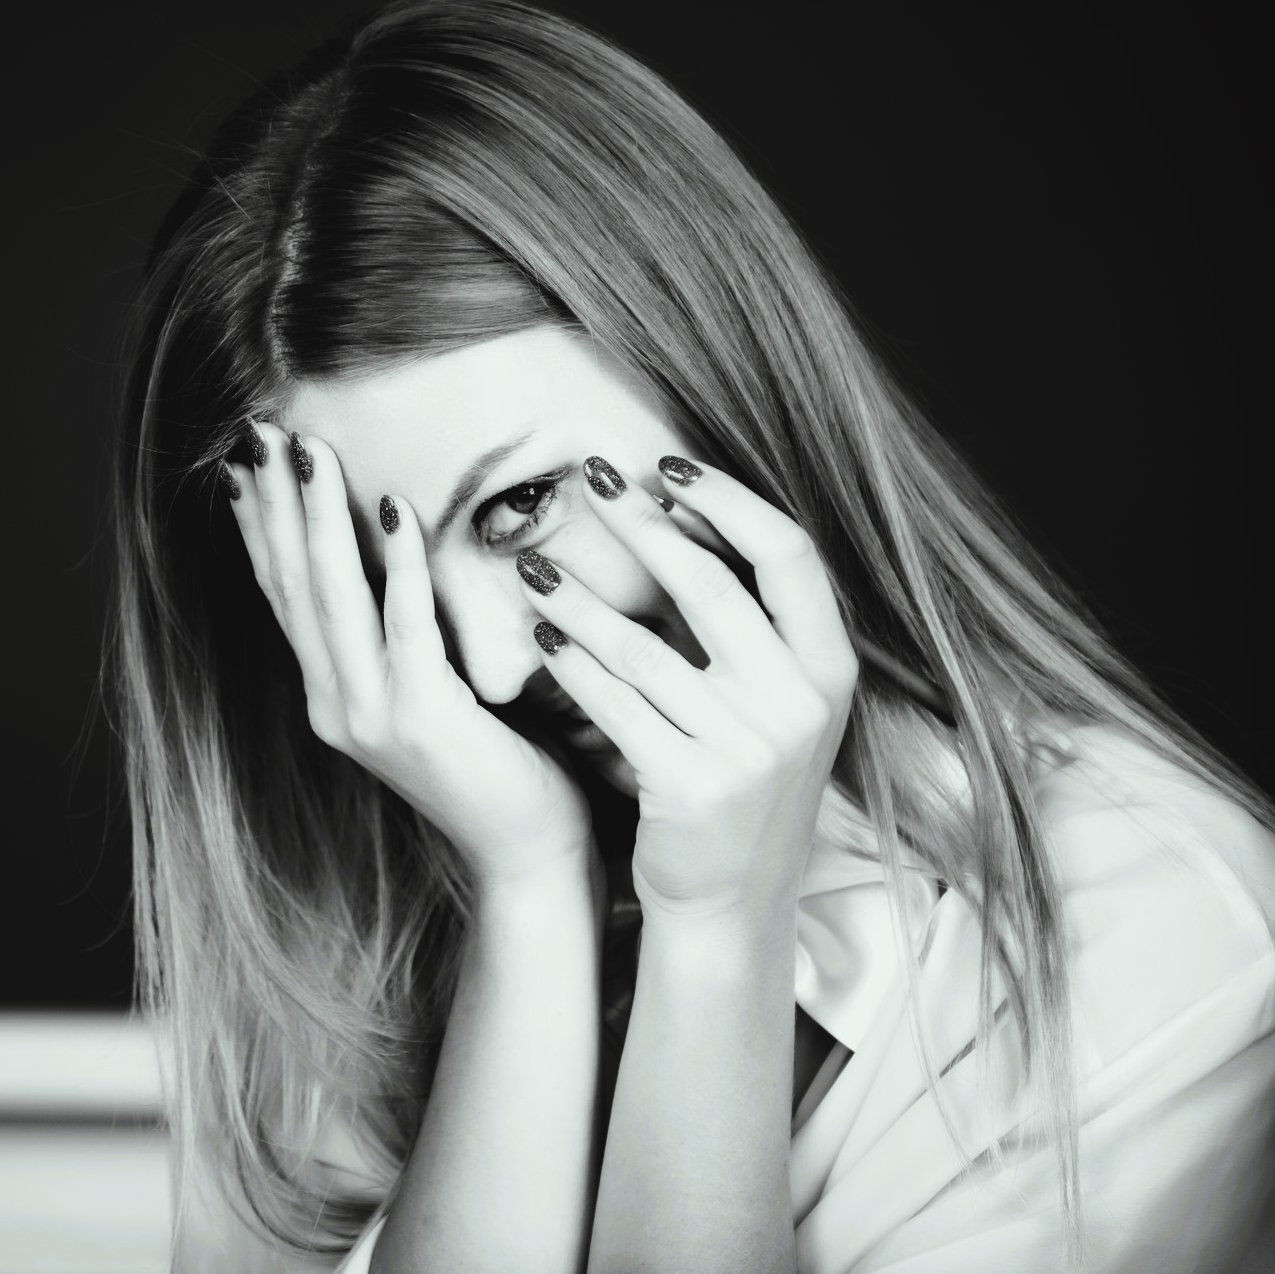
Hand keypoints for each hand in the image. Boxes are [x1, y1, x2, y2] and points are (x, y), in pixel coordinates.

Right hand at [226, 422, 594, 889]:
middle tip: (261, 430)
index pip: (283, 594)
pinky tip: (395, 504)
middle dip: (277, 502)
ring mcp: (369, 716)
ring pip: (333, 595)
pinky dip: (398, 562)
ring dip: (320, 515)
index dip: (262, 525)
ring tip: (311, 448)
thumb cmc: (502, 771)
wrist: (529, 859)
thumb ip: (405, 642)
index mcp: (332, 696)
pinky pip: (404, 624)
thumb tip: (396, 568)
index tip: (249, 460)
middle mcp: (334, 704)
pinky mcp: (419, 721)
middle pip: (293, 584)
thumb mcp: (436, 697)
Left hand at [518, 456, 857, 926]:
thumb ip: (751, 624)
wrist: (730, 898)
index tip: (666, 465)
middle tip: (587, 480)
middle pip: (711, 585)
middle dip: (642, 523)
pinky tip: (538, 636)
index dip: (726, 500)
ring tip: (532, 562)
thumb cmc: (739, 778)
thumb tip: (677, 511)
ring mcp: (746, 748)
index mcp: (830, 668)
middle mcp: (799, 703)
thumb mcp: (776, 700)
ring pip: (645, 646)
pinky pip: (614, 706)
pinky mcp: (689, 787)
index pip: (788, 553)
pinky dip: (571, 665)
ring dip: (582, 597)